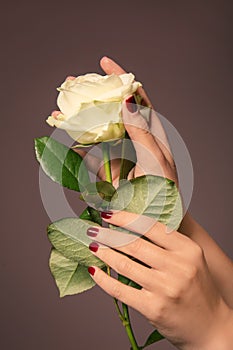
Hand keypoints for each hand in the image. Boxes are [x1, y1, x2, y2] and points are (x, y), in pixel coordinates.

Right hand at [70, 56, 177, 185]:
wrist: (156, 220)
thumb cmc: (164, 190)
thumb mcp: (156, 159)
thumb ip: (142, 132)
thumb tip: (128, 101)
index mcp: (151, 132)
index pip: (137, 97)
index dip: (122, 78)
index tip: (105, 63)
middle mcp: (133, 138)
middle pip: (112, 109)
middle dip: (93, 94)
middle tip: (74, 81)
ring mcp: (118, 152)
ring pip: (97, 129)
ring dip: (79, 118)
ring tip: (61, 106)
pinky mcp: (106, 169)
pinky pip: (89, 154)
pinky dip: (76, 146)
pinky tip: (65, 138)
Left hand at [87, 210, 232, 349]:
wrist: (211, 326)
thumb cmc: (197, 288)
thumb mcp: (191, 259)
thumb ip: (168, 243)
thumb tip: (131, 226)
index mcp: (187, 249)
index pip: (151, 226)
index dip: (126, 218)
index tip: (109, 213)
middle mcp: (178, 267)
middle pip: (134, 244)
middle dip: (108, 234)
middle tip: (93, 229)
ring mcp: (165, 288)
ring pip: (124, 264)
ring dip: (103, 253)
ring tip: (92, 245)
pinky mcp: (153, 308)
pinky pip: (121, 290)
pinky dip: (103, 279)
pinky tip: (94, 270)